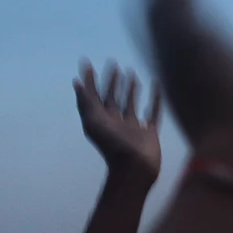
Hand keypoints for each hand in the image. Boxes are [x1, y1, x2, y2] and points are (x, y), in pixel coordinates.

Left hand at [74, 60, 161, 179]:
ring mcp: (133, 127)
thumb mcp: (94, 122)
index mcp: (100, 120)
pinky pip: (153, 112)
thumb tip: (77, 82)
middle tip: (113, 64)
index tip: (88, 63)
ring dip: (130, 88)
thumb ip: (86, 103)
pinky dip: (155, 99)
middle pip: (111, 97)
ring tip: (131, 72)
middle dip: (111, 81)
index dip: (89, 80)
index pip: (93, 96)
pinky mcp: (150, 132)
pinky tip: (156, 86)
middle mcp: (115, 122)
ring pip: (130, 103)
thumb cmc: (113, 146)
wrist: (135, 169)